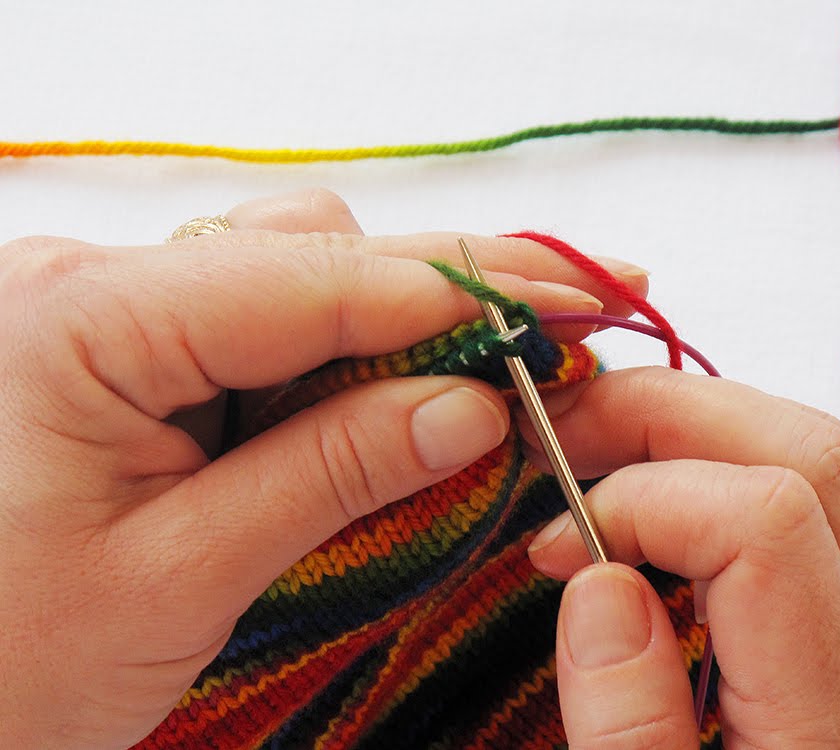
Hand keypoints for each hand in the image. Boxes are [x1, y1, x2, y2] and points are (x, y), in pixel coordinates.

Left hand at [0, 188, 649, 748]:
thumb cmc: (0, 665)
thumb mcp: (178, 580)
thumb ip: (331, 475)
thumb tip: (474, 407)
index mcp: (84, 320)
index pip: (312, 276)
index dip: (459, 289)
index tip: (569, 307)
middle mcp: (98, 286)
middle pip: (314, 249)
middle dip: (447, 292)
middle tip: (558, 328)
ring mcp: (115, 311)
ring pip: (297, 274)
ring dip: (398, 325)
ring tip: (485, 379)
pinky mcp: (136, 351)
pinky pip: (264, 322)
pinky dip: (346, 357)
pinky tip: (400, 393)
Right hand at [524, 368, 839, 748]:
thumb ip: (628, 731)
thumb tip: (600, 579)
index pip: (762, 524)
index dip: (641, 497)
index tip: (555, 543)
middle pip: (810, 456)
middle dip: (668, 414)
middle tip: (567, 438)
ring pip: (828, 467)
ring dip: (702, 432)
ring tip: (604, 460)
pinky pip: (824, 514)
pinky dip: (731, 476)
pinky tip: (663, 515)